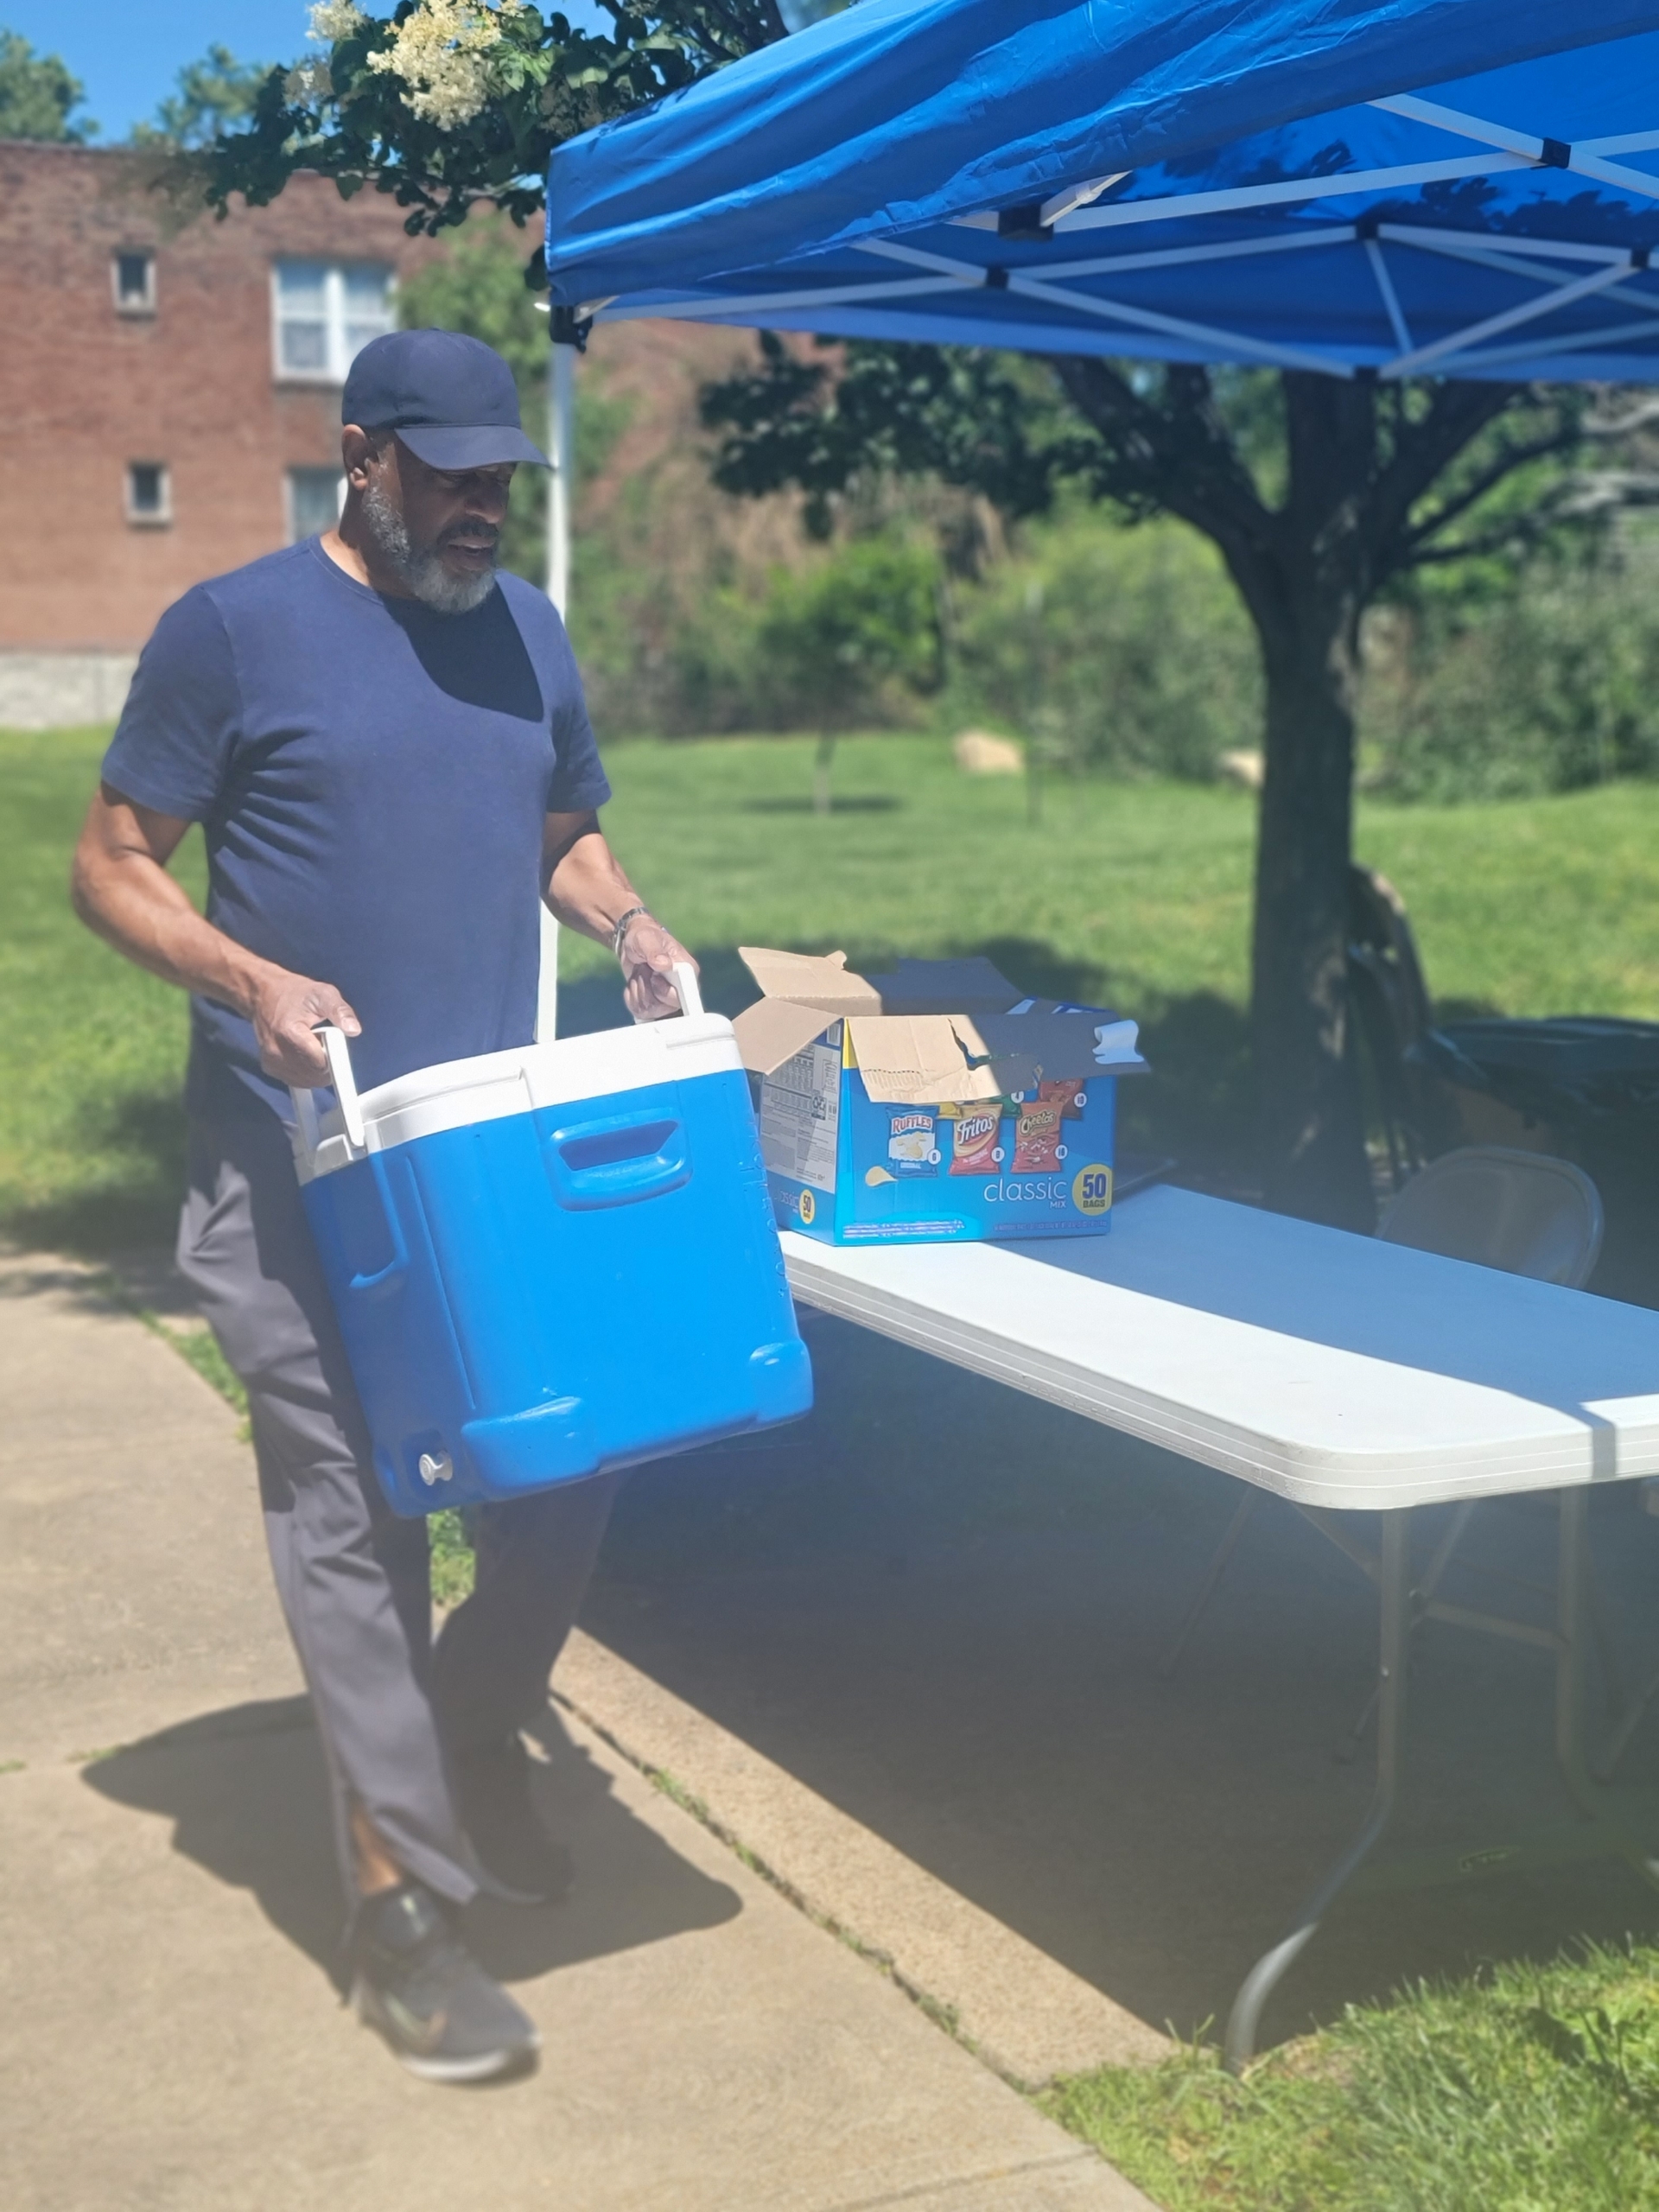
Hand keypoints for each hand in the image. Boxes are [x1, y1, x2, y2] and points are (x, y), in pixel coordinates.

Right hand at [248, 969, 360, 1084]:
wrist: (263, 995)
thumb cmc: (295, 993)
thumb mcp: (322, 993)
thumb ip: (339, 1011)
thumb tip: (353, 1029)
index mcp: (290, 1032)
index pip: (320, 1063)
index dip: (334, 1058)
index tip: (336, 1046)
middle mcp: (277, 1051)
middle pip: (313, 1075)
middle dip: (326, 1064)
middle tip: (325, 1043)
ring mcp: (271, 1061)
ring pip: (306, 1081)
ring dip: (316, 1070)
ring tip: (313, 1046)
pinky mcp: (269, 1067)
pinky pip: (296, 1080)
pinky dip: (306, 1073)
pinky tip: (305, 1055)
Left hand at [618, 914, 696, 1021]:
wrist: (632, 944)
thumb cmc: (644, 937)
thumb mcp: (646, 938)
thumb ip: (655, 951)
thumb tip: (664, 965)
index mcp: (687, 971)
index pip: (688, 994)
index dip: (668, 992)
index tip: (654, 979)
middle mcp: (682, 989)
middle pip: (666, 1006)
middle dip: (647, 990)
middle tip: (644, 970)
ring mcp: (668, 999)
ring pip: (651, 1010)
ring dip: (637, 991)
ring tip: (639, 973)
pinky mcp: (655, 1005)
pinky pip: (641, 1013)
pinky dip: (632, 999)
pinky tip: (634, 984)